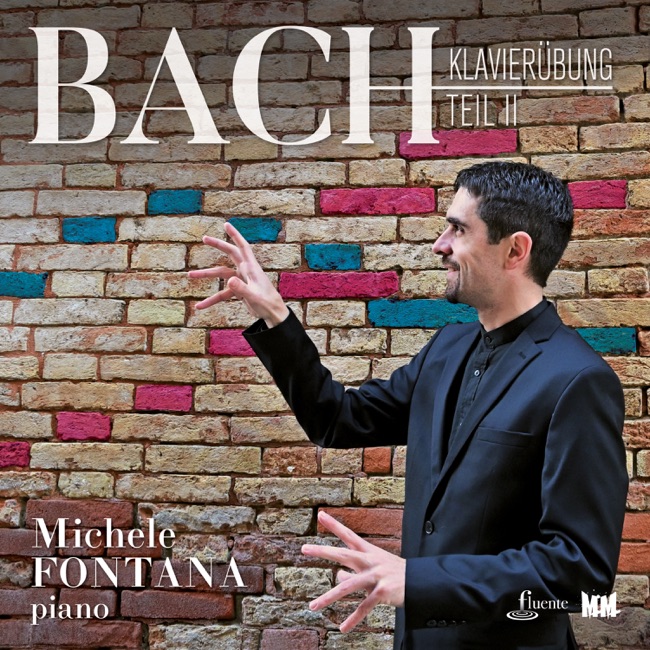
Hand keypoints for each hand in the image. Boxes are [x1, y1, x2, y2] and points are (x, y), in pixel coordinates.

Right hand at [188, 222, 288, 327]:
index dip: (235, 235)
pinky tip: (200, 306)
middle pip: (230, 253)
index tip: (226, 224)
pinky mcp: (238, 290)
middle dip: (217, 245)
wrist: (272, 314)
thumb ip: (242, 289)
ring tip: (189, 275)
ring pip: (221, 274)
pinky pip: (221, 293)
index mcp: (251, 268)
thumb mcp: (254, 297)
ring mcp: (241, 280)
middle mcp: (245, 271)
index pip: (243, 247)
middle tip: (204, 238)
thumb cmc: (267, 304)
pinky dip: (211, 299)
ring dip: (206, 274)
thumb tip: (229, 280)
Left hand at [302, 511, 405, 631]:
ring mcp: (376, 576)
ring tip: (313, 606)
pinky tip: (343, 628)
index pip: (349, 535)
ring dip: (329, 597)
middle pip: (343, 554)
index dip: (334, 524)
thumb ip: (355, 570)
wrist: (420, 582)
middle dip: (323, 551)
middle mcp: (370, 561)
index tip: (320, 515)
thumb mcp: (376, 567)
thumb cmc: (396, 574)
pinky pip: (363, 607)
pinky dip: (353, 619)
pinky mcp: (382, 592)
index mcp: (369, 552)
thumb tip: (337, 574)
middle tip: (304, 548)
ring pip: (347, 586)